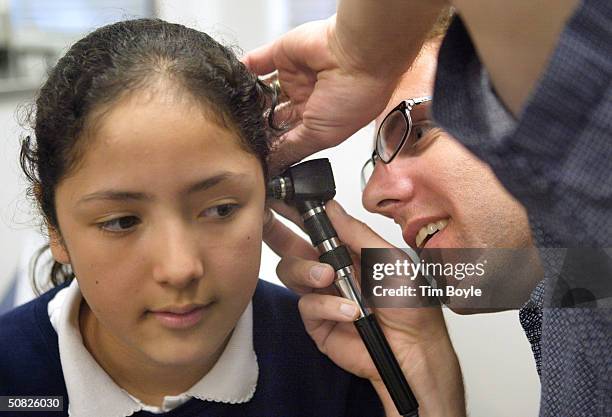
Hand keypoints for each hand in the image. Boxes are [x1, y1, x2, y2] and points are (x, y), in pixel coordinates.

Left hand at [243, 17, 396, 171]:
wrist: (357, 55)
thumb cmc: (354, 95)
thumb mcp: (321, 136)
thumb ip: (292, 149)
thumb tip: (274, 166)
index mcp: (321, 119)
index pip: (289, 136)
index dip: (272, 145)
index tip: (254, 156)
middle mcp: (308, 97)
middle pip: (274, 115)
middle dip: (258, 126)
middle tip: (238, 137)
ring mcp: (294, 75)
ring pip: (264, 92)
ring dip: (249, 103)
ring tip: (234, 116)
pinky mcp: (283, 54)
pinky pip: (256, 62)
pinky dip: (242, 73)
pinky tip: (232, 86)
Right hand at [263, 200, 464, 415]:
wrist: (414, 350)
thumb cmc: (409, 306)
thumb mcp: (389, 259)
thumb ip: (358, 235)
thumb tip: (333, 209)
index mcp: (347, 252)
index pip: (316, 227)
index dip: (297, 213)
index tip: (283, 199)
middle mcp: (330, 271)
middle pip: (292, 247)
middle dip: (277, 231)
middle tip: (269, 219)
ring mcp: (321, 296)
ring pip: (291, 272)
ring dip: (305, 269)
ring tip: (329, 277)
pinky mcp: (317, 322)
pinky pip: (306, 305)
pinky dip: (327, 305)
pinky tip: (349, 310)